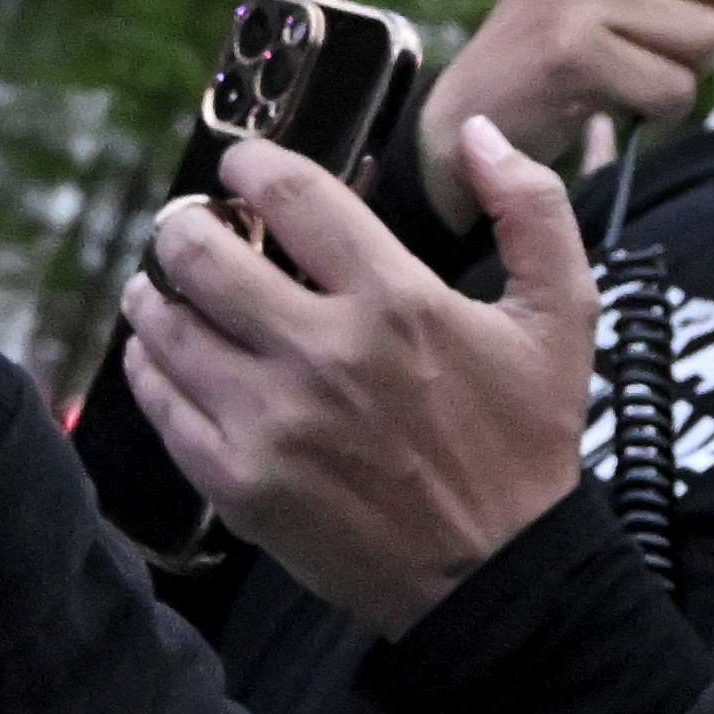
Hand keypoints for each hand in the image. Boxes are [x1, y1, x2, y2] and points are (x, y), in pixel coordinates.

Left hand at [119, 118, 600, 636]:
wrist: (497, 579)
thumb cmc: (527, 444)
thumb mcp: (564, 317)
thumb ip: (534, 208)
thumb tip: (480, 134)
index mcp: (398, 300)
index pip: (290, 194)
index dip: (250, 161)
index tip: (239, 160)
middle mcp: (324, 353)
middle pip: (201, 253)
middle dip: (184, 225)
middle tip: (189, 226)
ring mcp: (272, 421)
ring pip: (166, 325)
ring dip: (155, 292)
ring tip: (162, 287)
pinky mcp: (238, 483)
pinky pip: (161, 403)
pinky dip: (150, 367)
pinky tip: (163, 354)